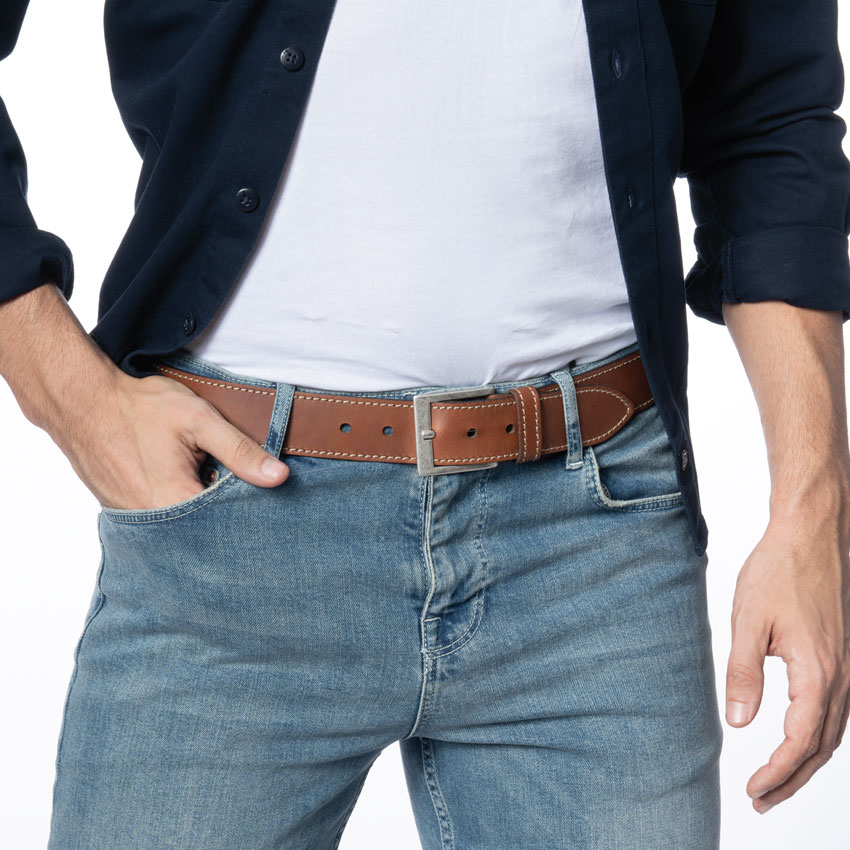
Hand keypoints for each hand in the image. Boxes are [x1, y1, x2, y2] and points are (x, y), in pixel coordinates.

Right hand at [59, 368, 288, 510]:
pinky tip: (182, 483)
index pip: (229, 524)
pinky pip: (161, 521)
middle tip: (231, 488)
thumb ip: (240, 451)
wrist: (83, 402)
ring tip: (203, 482)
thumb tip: (278, 477)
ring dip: (200, 512)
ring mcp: (134, 521)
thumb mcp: (199, 420)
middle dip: (224, 514)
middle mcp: (153, 523)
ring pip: (183, 527)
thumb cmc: (141, 408)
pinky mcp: (123, 513)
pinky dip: (177, 508)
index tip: (264, 503)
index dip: (249, 512)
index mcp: (176, 503)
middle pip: (206, 530)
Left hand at [725, 484, 849, 813]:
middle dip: (792, 779)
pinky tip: (801, 738)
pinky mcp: (845, 654)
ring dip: (807, 760)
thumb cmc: (779, 570)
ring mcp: (849, 666)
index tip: (754, 790)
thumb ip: (744, 673)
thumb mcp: (748, 621)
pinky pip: (838, 710)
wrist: (812, 534)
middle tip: (762, 800)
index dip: (777, 772)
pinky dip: (819, 735)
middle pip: (822, 747)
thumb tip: (739, 723)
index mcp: (818, 673)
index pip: (800, 742)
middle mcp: (842, 677)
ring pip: (834, 732)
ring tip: (778, 780)